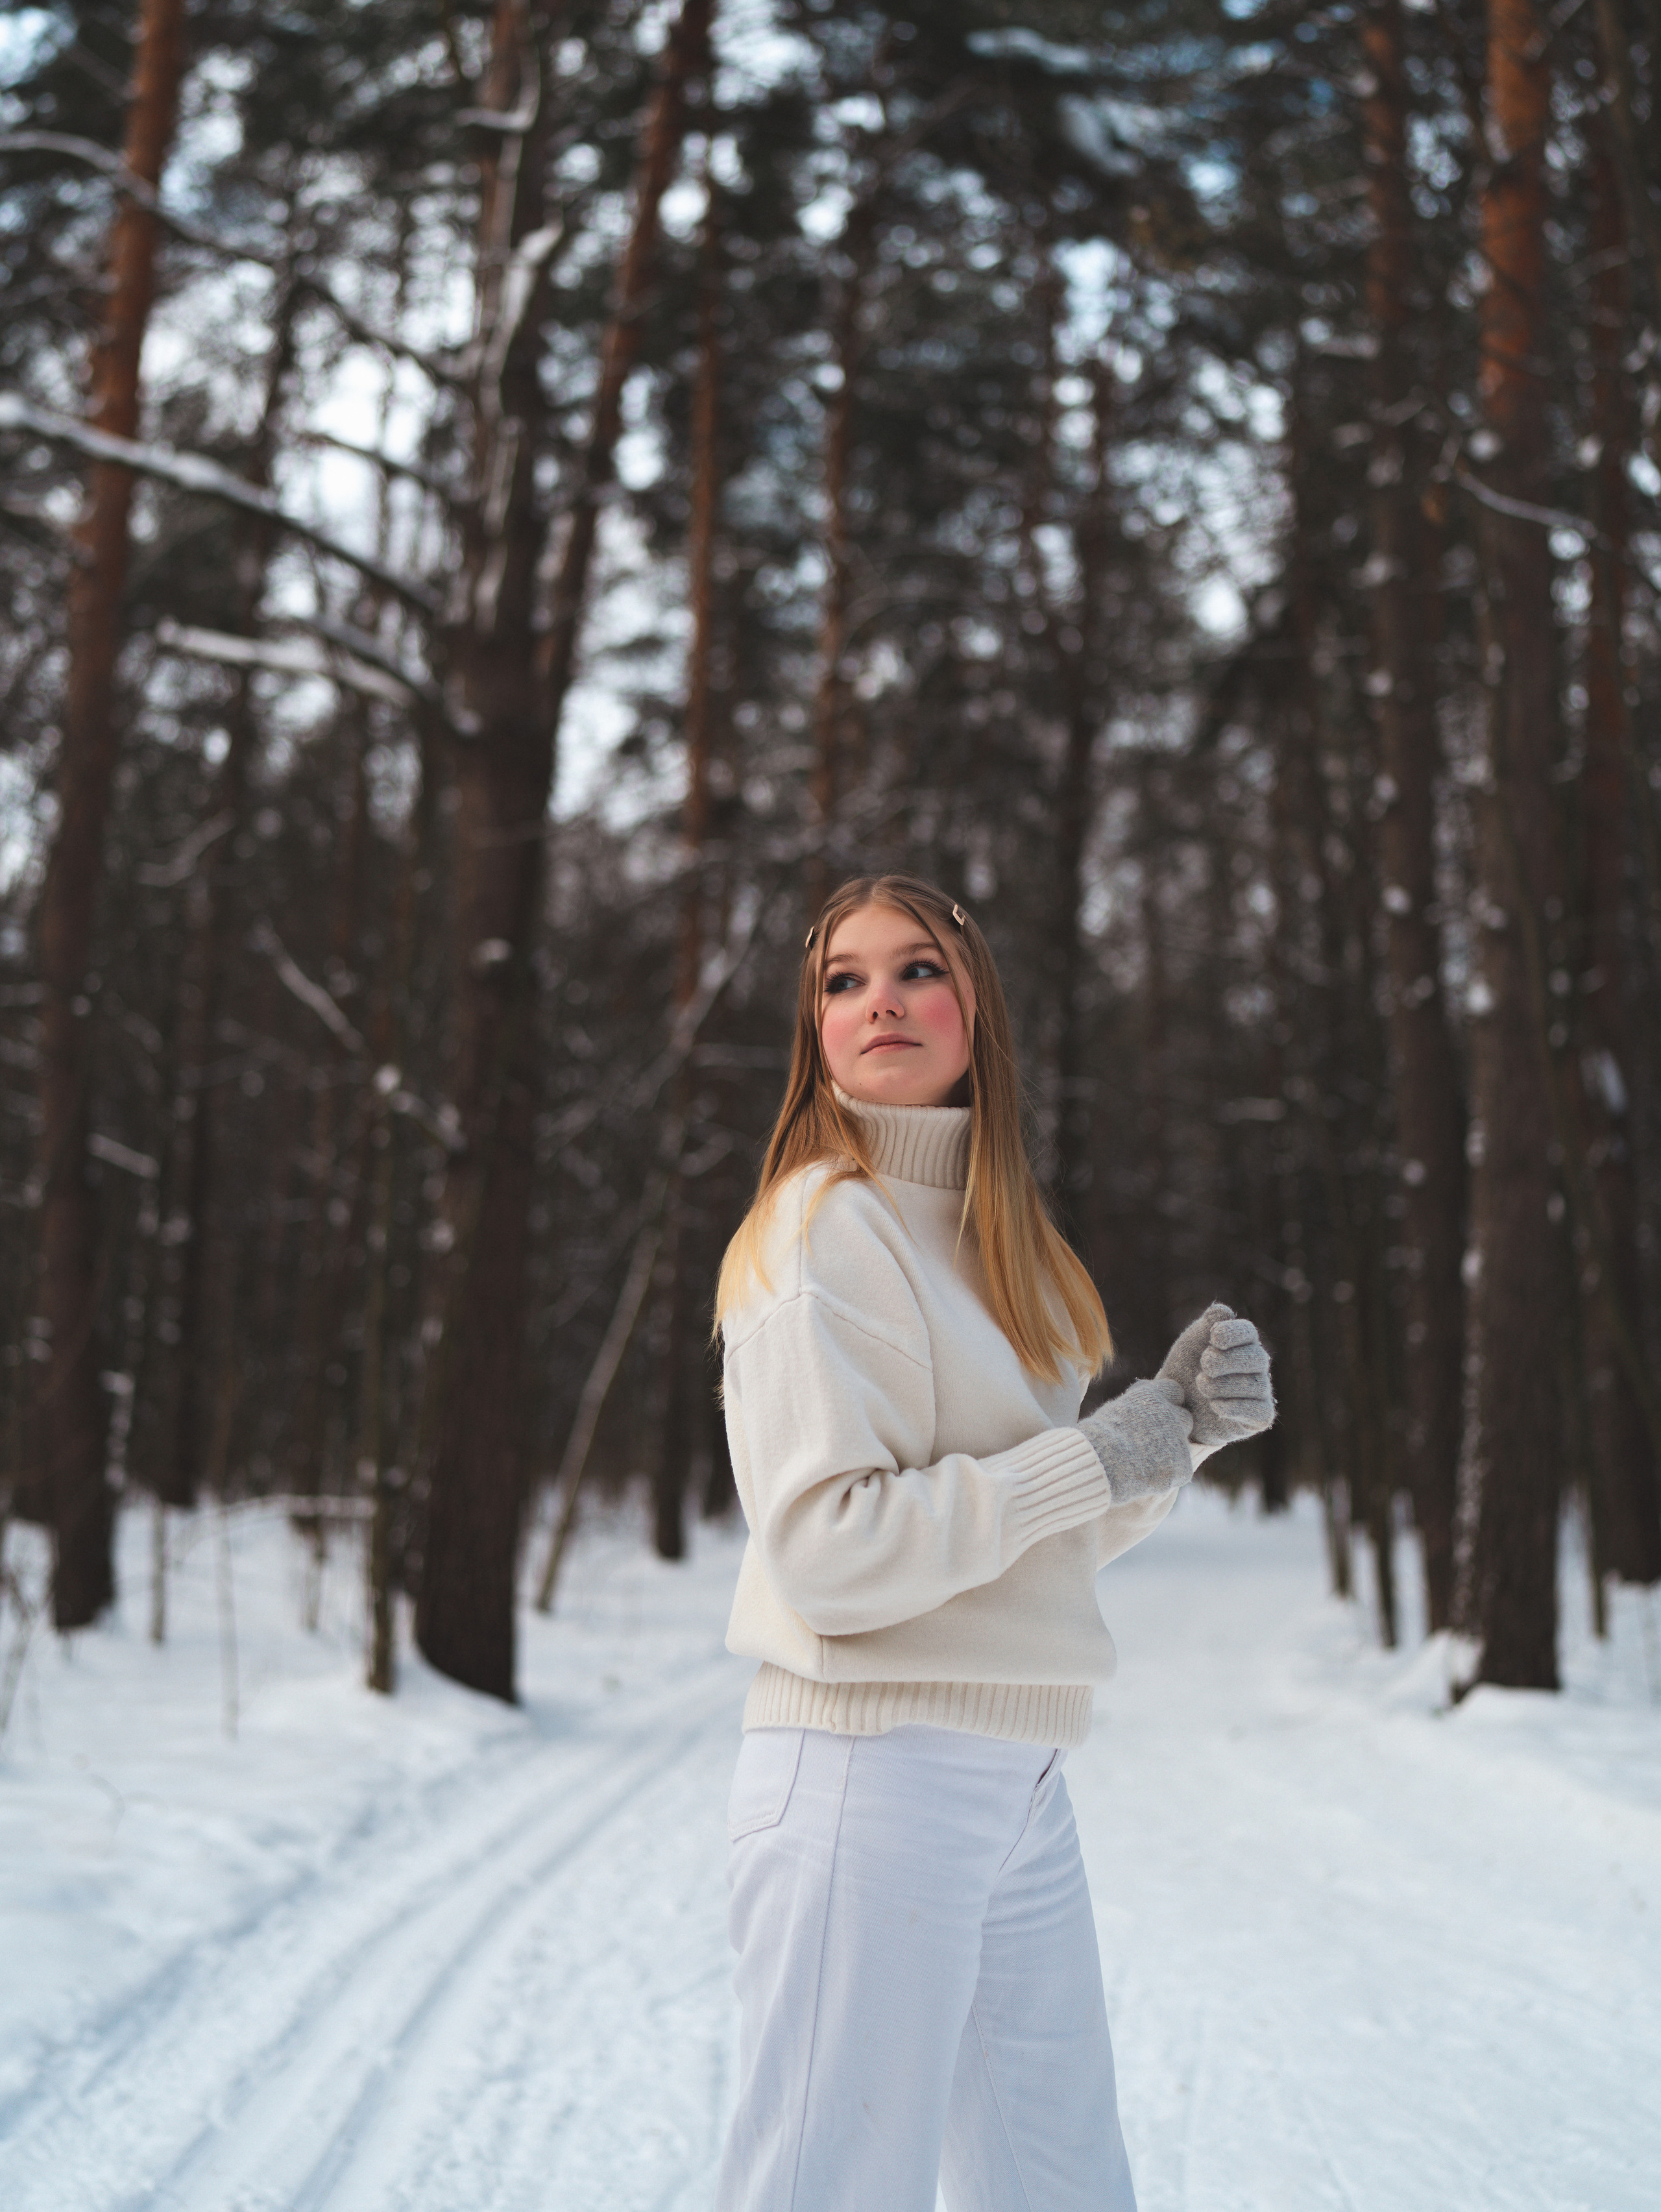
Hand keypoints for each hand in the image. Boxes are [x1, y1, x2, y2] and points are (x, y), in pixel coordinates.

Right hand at [1077, 1377, 1195, 1504]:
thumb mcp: (1115, 1408)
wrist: (1101, 1464)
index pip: (1175, 1391)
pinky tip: (1148, 1477)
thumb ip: (1137, 1400)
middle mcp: (1171, 1414)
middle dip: (1174, 1427)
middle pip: (1185, 1417)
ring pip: (1184, 1444)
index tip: (1156, 1415)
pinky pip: (1181, 1470)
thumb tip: (1145, 1389)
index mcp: (1154, 1396)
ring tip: (1148, 1461)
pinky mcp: (1183, 1466)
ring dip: (1172, 1451)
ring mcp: (1180, 1441)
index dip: (1167, 1402)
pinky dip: (1169, 1475)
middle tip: (1153, 1442)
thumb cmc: (1099, 1437)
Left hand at [1158, 1303, 1274, 1449]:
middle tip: (1204, 1364)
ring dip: (1223, 1385)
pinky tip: (1214, 1405)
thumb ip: (1206, 1326)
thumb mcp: (1190, 1344)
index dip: (1234, 1332)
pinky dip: (1233, 1407)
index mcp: (1242, 1342)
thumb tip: (1223, 1311)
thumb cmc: (1186, 1369)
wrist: (1177, 1406)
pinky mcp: (1260, 1415)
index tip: (1214, 1337)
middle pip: (1255, 1357)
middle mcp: (1257, 1365)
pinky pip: (1258, 1411)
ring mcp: (1261, 1391)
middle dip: (1227, 1361)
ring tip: (1202, 1385)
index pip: (1248, 1332)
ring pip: (1255, 1385)